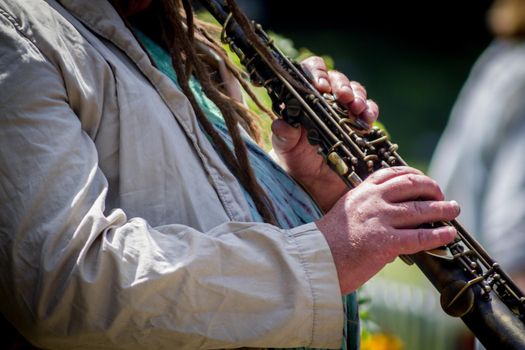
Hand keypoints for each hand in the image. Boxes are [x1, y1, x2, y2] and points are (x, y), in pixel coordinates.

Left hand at [271, 56, 378, 211]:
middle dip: (341, 85)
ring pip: (355, 91)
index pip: (310, 73)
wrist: (315, 186)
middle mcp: (325, 101)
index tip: (320, 87)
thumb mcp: (286, 151)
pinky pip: (369, 110)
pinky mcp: (360, 125)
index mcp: (303, 100)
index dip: (316, 73)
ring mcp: (344, 111)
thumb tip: (281, 124)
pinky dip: (370, 111)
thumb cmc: (296, 162)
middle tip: (342, 97)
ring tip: (356, 108)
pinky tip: (367, 120)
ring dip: (358, 96)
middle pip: (336, 79)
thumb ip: (283, 137)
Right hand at [316, 166, 459, 294]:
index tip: (424, 180)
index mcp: (361, 192)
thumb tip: (394, 223)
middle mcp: (372, 201)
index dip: (413, 174)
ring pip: (420, 209)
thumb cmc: (328, 242)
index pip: (392, 173)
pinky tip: (449, 234)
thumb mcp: (346, 214)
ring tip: (454, 209)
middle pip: (411, 185)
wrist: (315, 260)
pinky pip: (420, 237)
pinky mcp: (385, 242)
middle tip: (442, 195)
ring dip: (443, 209)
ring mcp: (380, 220)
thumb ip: (368, 211)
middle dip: (432, 188)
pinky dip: (438, 235)